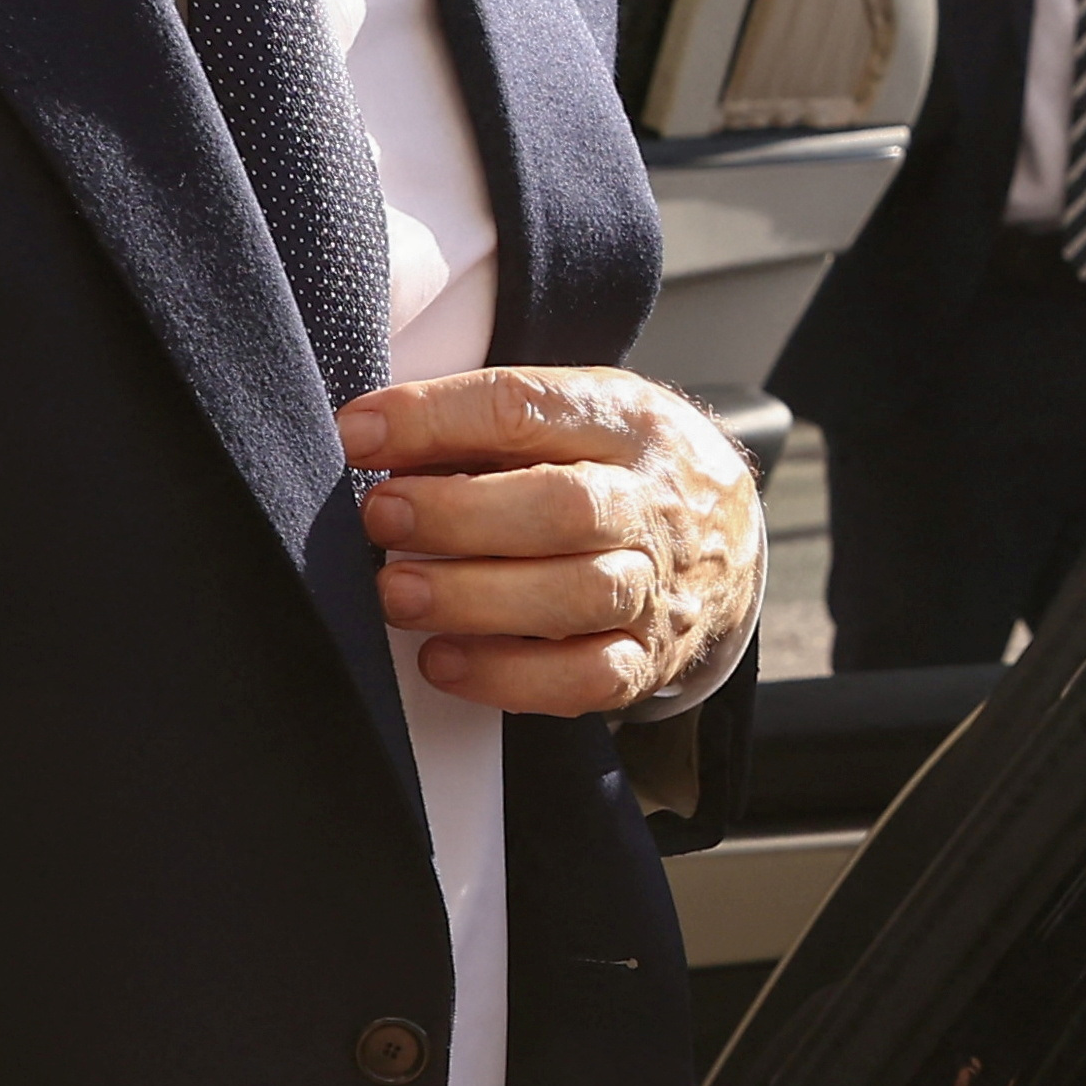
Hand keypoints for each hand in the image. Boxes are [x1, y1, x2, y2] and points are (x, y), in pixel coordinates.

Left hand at [342, 365, 761, 713]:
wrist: (727, 534)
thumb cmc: (616, 466)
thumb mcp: (575, 413)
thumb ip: (488, 423)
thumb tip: (373, 438)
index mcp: (625, 420)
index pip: (527, 406)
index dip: (434, 418)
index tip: (358, 434)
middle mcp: (651, 501)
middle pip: (562, 506)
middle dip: (457, 514)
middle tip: (381, 516)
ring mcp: (657, 586)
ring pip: (576, 595)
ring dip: (472, 597)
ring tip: (397, 593)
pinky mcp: (649, 658)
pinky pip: (585, 679)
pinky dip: (507, 677)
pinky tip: (443, 660)